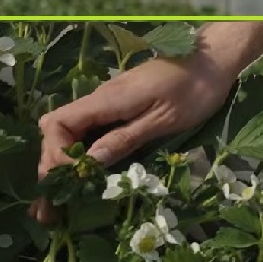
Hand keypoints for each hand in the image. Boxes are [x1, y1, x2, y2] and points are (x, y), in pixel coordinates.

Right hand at [30, 53, 233, 223]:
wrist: (212, 59)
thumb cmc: (193, 89)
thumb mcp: (163, 120)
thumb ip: (125, 139)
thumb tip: (90, 163)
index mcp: (106, 101)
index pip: (58, 124)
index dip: (56, 153)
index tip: (71, 179)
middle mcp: (98, 100)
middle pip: (55, 129)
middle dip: (50, 165)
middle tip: (52, 202)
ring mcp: (106, 104)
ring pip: (68, 131)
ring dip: (60, 162)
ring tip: (60, 198)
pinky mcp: (117, 109)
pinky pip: (86, 131)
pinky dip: (78, 154)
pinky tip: (83, 175)